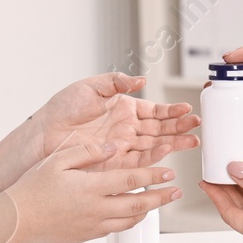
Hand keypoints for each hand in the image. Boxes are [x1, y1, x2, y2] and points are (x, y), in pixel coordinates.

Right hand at [8, 142, 180, 242]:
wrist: (18, 220)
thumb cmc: (34, 188)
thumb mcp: (58, 160)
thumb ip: (87, 152)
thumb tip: (112, 147)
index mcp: (91, 187)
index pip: (131, 180)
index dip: (154, 175)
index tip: (170, 171)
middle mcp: (96, 208)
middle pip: (139, 204)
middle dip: (161, 197)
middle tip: (177, 191)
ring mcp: (93, 224)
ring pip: (130, 220)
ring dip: (149, 211)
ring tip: (160, 202)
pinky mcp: (87, 235)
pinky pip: (116, 229)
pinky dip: (130, 221)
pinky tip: (133, 215)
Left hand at [32, 73, 199, 169]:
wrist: (43, 134)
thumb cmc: (62, 108)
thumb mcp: (90, 87)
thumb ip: (117, 82)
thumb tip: (141, 80)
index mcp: (123, 108)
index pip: (154, 111)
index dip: (172, 111)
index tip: (187, 110)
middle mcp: (126, 128)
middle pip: (160, 129)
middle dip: (180, 127)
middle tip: (198, 126)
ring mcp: (121, 145)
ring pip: (154, 145)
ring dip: (174, 143)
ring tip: (192, 141)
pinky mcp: (114, 162)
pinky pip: (139, 159)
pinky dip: (154, 157)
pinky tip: (168, 151)